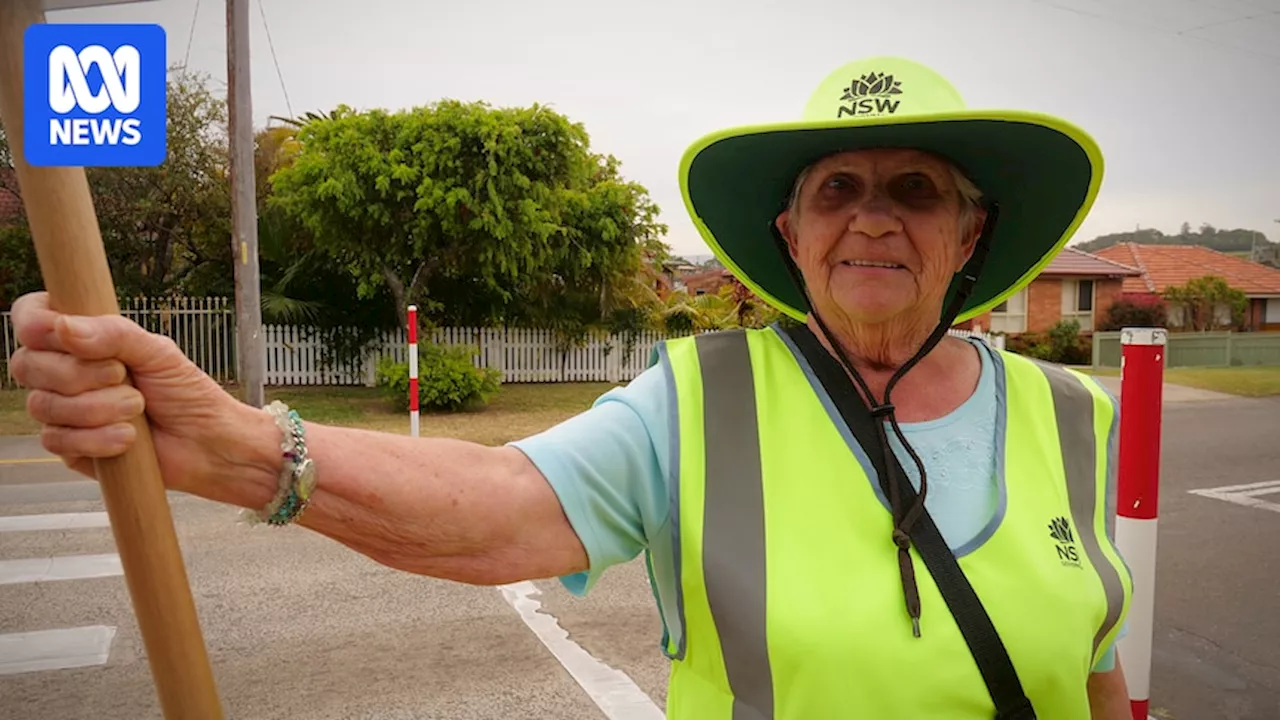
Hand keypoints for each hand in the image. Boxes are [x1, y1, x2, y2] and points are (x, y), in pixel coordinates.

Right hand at [8, 291, 271, 498]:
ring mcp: (64, 411)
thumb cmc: (185, 393)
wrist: (207, 443)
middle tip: (122, 376)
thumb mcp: (158, 352)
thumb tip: (63, 326)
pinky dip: (95, 439)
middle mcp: (64, 372)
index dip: (34, 323)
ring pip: (42, 405)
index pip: (31, 319)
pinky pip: (56, 440)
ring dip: (96, 408)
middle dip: (77, 373)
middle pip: (27, 365)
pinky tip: (127, 439)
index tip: (59, 332)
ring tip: (137, 408)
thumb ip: (114, 334)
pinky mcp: (70, 447)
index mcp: (82, 340)